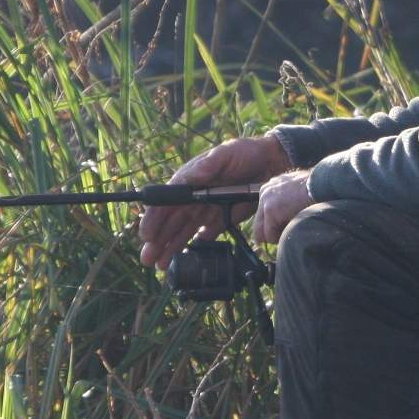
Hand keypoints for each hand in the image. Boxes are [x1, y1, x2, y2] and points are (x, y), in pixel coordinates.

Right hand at [137, 135, 291, 268]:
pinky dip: (194, 246)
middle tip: (147, 259)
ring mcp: (206, 209)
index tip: (148, 235)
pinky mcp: (221, 219)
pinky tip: (185, 258)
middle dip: (157, 241)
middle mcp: (193, 197)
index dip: (154, 219)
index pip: (166, 201)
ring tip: (159, 265)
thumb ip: (209, 164)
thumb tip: (190, 176)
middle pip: (170, 221)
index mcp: (190, 180)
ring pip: (183, 231)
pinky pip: (205, 235)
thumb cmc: (245, 152)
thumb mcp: (226, 153)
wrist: (271, 162)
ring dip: (170, 248)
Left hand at [251, 170, 313, 245]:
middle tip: (277, 242)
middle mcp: (265, 191)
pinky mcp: (270, 210)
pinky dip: (278, 239)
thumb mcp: (298, 191)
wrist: (322, 184)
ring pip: (262, 229)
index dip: (272, 225)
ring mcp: (266, 200)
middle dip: (268, 233)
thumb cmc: (317, 189)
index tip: (280, 232)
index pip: (263, 212)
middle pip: (259, 221)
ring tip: (289, 237)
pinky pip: (269, 234)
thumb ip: (289, 201)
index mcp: (272, 186)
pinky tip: (291, 235)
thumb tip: (288, 215)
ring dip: (275, 236)